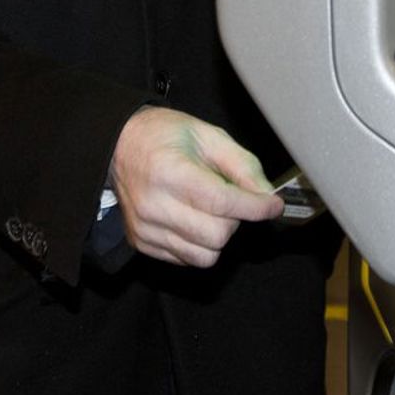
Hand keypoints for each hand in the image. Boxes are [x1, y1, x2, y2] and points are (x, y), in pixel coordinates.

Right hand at [110, 107, 282, 267]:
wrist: (121, 145)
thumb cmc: (166, 136)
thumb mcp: (210, 135)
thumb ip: (242, 165)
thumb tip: (267, 196)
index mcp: (170, 172)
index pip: (222, 203)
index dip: (256, 207)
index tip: (273, 206)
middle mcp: (154, 205)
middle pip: (217, 234)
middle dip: (235, 219)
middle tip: (231, 199)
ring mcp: (145, 229)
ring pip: (205, 255)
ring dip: (218, 235)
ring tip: (210, 210)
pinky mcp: (141, 243)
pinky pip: (187, 259)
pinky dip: (200, 244)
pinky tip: (193, 219)